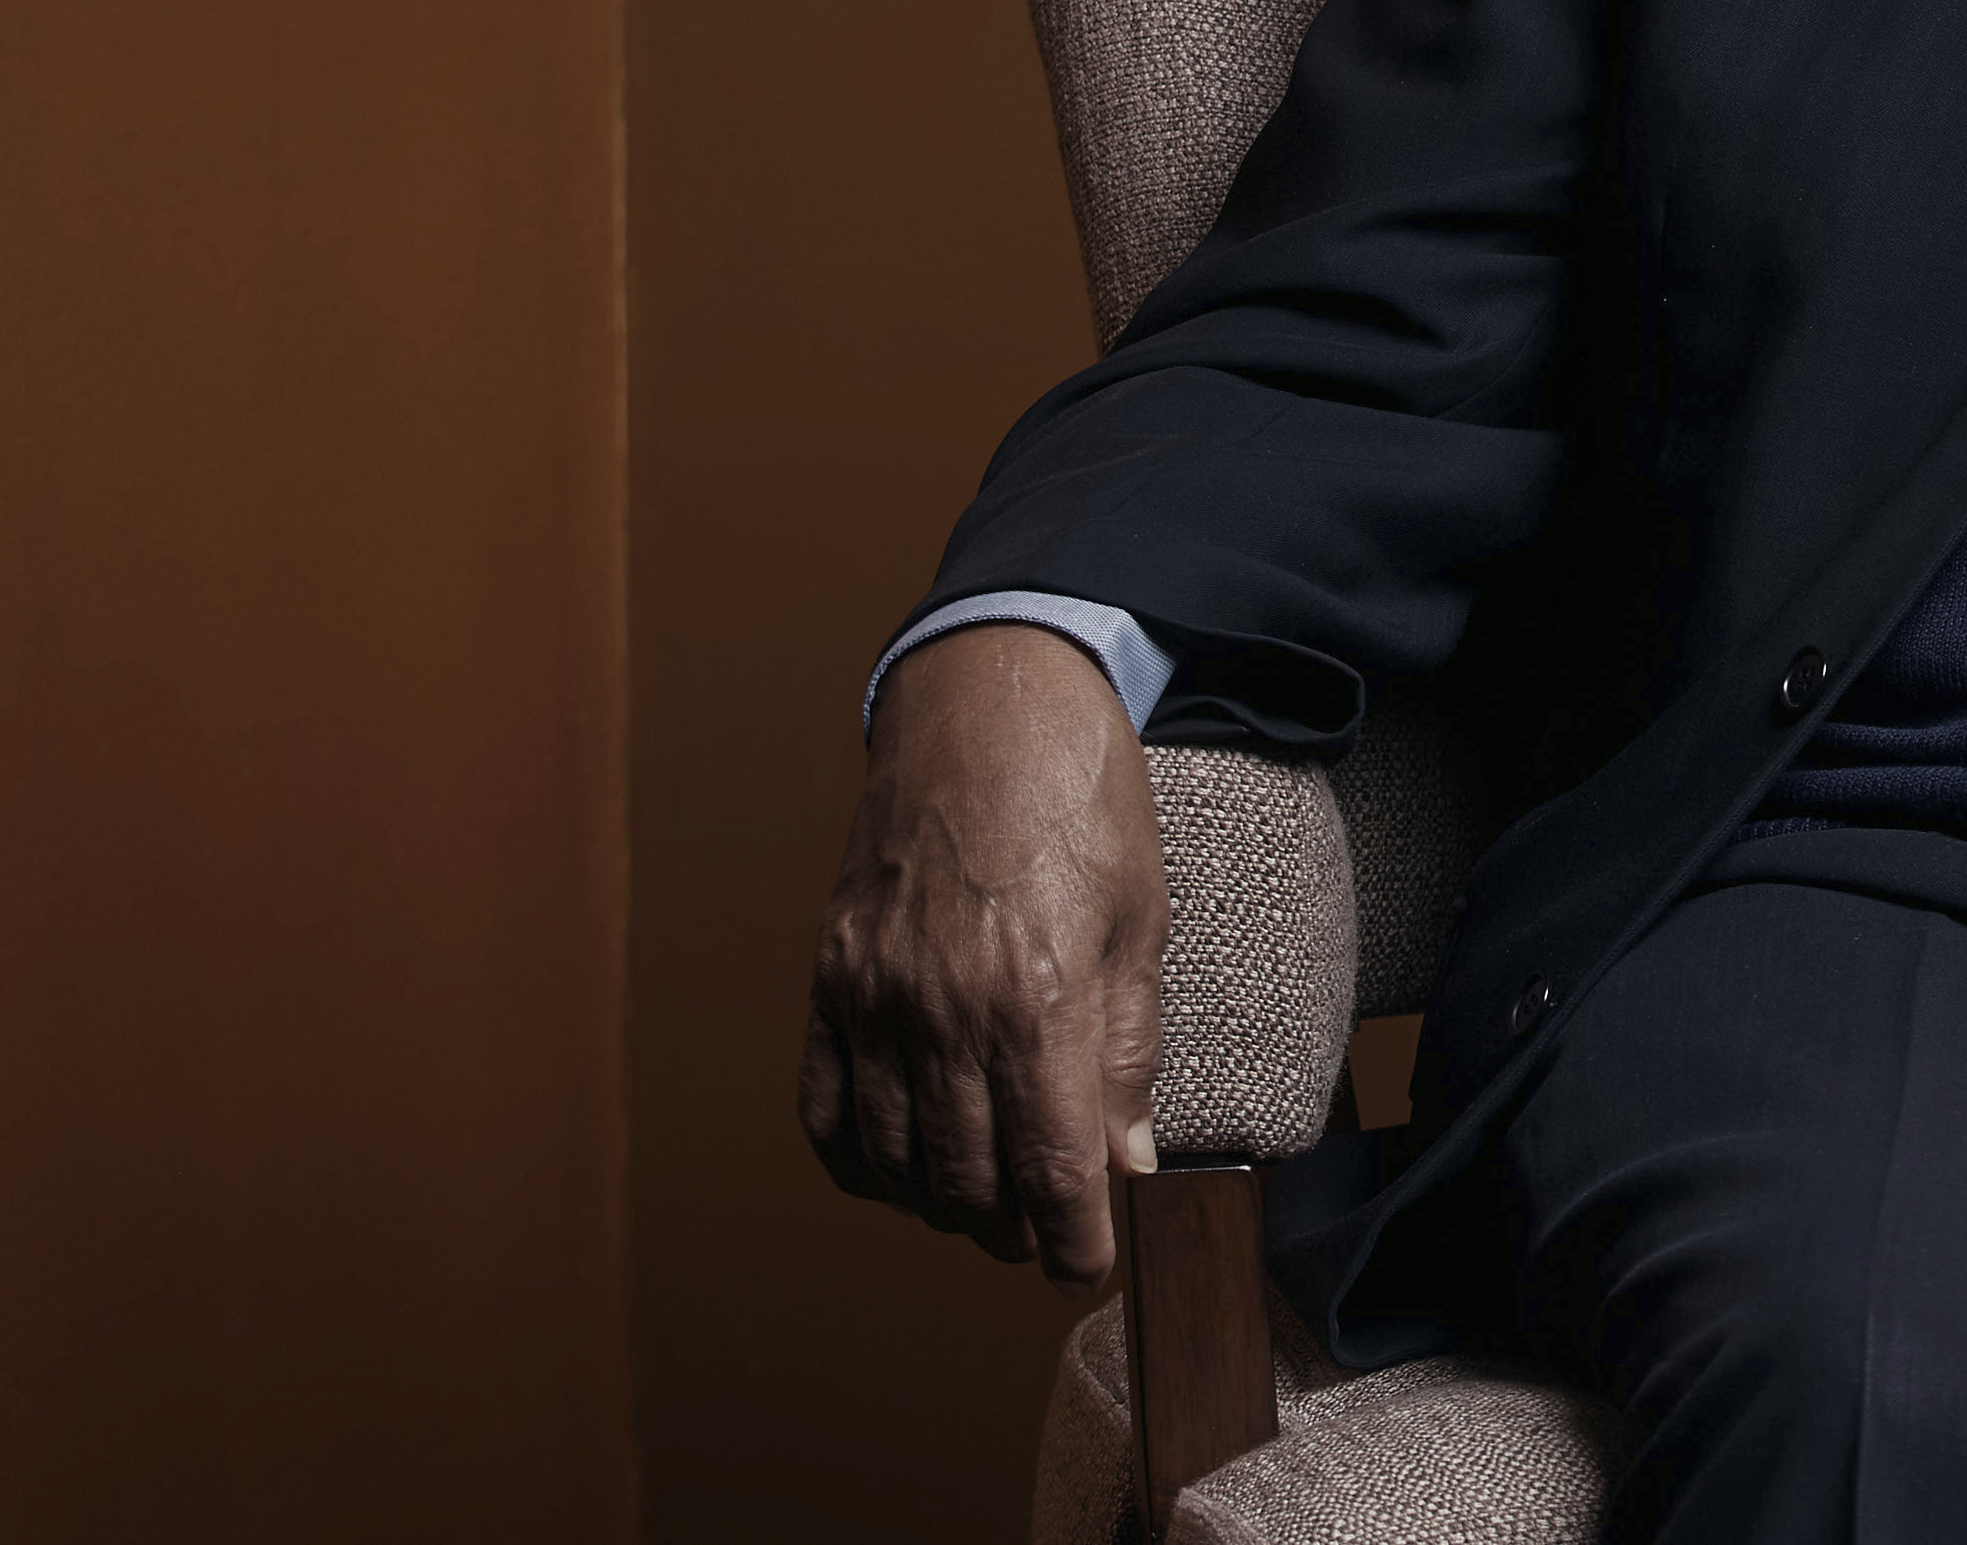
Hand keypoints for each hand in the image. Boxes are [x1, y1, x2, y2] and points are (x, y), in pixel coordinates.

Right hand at [798, 622, 1168, 1283]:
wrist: (986, 701)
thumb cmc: (1080, 796)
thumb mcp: (1141, 920)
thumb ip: (1127, 1049)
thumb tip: (1125, 1158)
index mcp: (1038, 998)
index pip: (1051, 1169)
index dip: (1071, 1240)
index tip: (1085, 1266)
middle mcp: (945, 1010)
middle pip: (967, 1179)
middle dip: (1011, 1229)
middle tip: (1043, 1231)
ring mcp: (875, 996)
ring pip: (895, 1159)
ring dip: (940, 1205)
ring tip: (983, 1205)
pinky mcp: (831, 976)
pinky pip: (825, 1107)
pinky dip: (858, 1161)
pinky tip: (897, 1170)